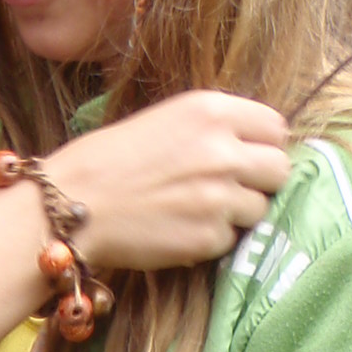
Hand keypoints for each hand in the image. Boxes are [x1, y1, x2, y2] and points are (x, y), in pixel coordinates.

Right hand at [48, 90, 290, 274]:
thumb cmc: (111, 159)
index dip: (263, 146)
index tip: (247, 159)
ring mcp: (219, 197)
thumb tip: (255, 148)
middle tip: (230, 189)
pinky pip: (230, 240)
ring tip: (196, 210)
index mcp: (213, 111)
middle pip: (279, 169)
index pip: (276, 128)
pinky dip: (210, 239)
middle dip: (260, 181)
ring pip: (259, 208)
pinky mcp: (208, 238)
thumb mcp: (167, 120)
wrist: (71, 203)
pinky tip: (178, 229)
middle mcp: (223, 150)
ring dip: (236, 213)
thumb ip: (215, 128)